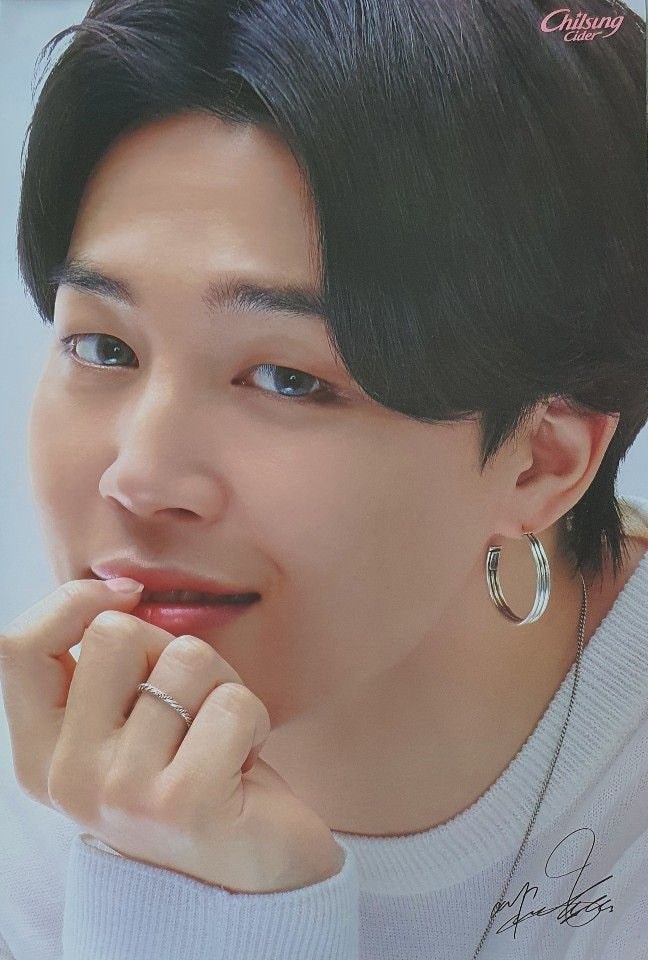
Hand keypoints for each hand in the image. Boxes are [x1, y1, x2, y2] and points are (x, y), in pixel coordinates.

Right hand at [0, 579, 344, 891]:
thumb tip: (120, 593)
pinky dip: (255, 719)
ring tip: (221, 738)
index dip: (73, 601)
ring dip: (224, 685)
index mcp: (43, 755)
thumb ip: (106, 672)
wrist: (249, 872)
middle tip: (194, 702)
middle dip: (173, 648)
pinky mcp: (184, 803)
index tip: (128, 596)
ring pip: (187, 659)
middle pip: (114, 634)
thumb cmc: (191, 777)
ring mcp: (122, 792)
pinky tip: (246, 764)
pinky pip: (233, 702)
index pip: (19, 648)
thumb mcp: (127, 728)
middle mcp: (69, 777)